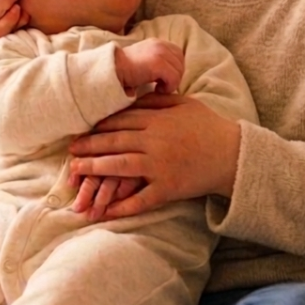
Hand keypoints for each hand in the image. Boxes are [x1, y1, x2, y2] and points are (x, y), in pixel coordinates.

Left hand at [67, 93, 241, 218]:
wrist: (233, 155)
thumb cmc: (210, 126)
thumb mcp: (185, 104)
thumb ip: (159, 99)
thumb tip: (136, 93)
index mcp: (158, 120)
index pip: (120, 121)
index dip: (99, 125)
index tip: (83, 128)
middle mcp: (155, 142)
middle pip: (114, 142)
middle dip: (89, 146)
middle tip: (70, 149)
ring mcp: (160, 166)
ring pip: (120, 167)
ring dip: (95, 169)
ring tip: (77, 171)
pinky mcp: (168, 188)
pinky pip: (141, 199)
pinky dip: (122, 206)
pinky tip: (105, 211)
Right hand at [114, 39, 184, 96]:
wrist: (112, 70)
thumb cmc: (125, 70)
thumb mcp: (144, 59)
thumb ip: (157, 61)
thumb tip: (172, 73)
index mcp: (158, 43)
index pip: (178, 55)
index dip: (174, 69)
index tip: (163, 79)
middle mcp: (161, 45)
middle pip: (181, 63)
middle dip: (174, 77)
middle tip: (161, 85)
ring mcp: (160, 53)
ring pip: (179, 72)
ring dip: (171, 83)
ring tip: (158, 88)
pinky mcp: (159, 64)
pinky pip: (174, 79)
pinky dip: (168, 87)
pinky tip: (157, 89)